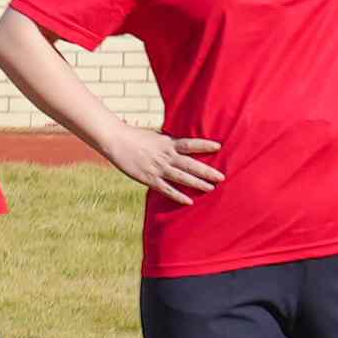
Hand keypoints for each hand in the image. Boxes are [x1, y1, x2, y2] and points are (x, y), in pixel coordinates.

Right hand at [101, 120, 223, 203]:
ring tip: (211, 189)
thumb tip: (182, 145)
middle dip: (206, 171)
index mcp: (167, 143)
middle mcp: (165, 156)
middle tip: (221, 177)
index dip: (204, 145)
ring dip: (197, 184)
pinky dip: (178, 196)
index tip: (218, 146)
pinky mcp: (149, 178)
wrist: (115, 140)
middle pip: (190, 164)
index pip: (190, 144)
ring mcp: (158, 168)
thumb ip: (169, 142)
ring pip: (181, 177)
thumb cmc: (135, 136)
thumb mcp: (155, 136)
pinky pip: (166, 189)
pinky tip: (189, 201)